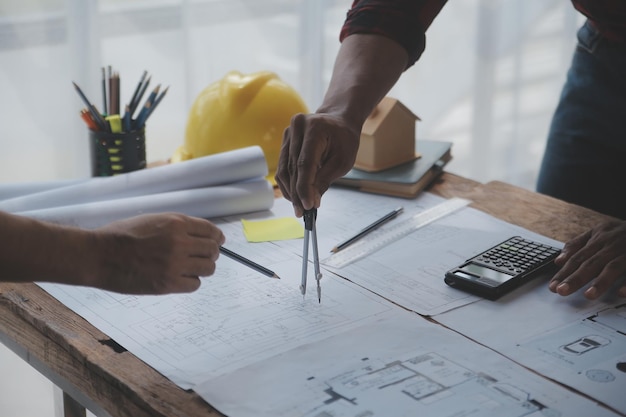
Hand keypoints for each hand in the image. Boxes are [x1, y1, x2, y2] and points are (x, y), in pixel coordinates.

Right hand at [92, 213, 224, 294]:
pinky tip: (181, 278)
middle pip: (212, 250)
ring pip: (208, 268)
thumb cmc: (121, 236)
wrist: (99, 254)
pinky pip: (194, 284)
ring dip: (202, 268)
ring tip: (191, 268)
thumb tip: (201, 234)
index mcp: (176, 223)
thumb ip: (177, 226)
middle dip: (210, 253)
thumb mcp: (152, 220)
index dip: (216, 238)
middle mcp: (179, 242)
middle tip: (203, 257)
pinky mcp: (168, 283)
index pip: (211, 231)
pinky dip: (191, 282)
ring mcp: (175, 264)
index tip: (217, 242)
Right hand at [275, 112, 360, 216]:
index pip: (305, 163)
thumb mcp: (343, 161)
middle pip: (293, 168)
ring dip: (290, 191)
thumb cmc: (344, 140)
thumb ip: (325, 179)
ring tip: (299, 207)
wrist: (338, 121)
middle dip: (298, 193)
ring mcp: (288, 133)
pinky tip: (295, 195)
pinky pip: (283, 166)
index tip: (308, 206)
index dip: (304, 187)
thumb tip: (312, 201)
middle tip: (302, 212)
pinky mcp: (284, 141)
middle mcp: (297, 127)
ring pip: (284, 169)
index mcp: (315, 128)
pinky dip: (289, 183)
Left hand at [549, 220, 625, 298]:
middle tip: (562, 291)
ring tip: (588, 295)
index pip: (578, 257)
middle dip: (576, 278)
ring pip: (613, 266)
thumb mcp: (601, 231)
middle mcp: (613, 244)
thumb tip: (558, 260)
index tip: (552, 286)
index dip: (564, 272)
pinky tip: (621, 293)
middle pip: (592, 262)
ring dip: (601, 281)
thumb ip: (578, 244)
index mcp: (600, 237)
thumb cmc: (624, 232)